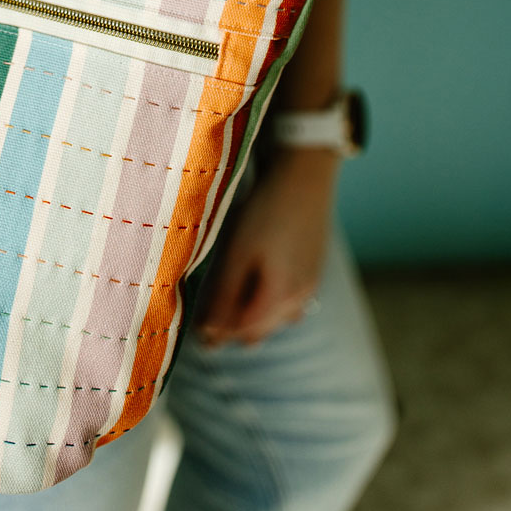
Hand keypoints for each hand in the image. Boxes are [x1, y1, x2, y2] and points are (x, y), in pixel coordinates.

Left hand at [195, 147, 339, 347]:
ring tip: (229, 305)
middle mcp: (301, 298)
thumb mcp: (238, 252)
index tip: (197, 334)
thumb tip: (210, 333)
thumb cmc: (266, 212)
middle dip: (234, 328)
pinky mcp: (314, 269)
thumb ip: (225, 294)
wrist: (304, 176)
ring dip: (252, 317)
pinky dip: (270, 302)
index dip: (218, 334)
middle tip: (207, 322)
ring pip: (276, 317)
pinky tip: (258, 286)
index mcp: (281, 297)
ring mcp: (311, 284)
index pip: (244, 331)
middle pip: (261, 329)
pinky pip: (290, 301)